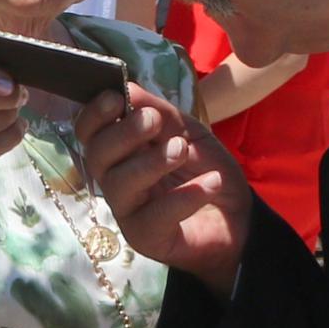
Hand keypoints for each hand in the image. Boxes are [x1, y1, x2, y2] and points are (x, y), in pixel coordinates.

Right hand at [79, 81, 254, 294]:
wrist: (239, 217)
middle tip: (154, 122)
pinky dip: (185, 196)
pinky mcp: (145, 239)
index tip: (117, 98)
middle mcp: (115, 180)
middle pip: (96, 157)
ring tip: (182, 150)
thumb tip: (128, 88)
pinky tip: (212, 183)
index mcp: (120, 151)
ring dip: (151, 162)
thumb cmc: (206, 170)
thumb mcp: (190, 133)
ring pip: (119, 185)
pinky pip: (155, 216)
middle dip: (122, 134)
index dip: (95, 115)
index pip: (89, 133)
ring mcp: (127, 211)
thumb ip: (161, 113)